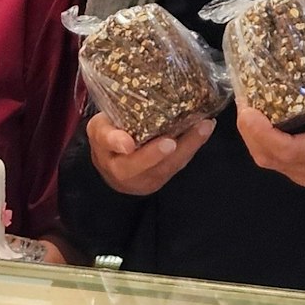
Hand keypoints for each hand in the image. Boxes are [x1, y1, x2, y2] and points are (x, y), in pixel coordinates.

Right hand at [87, 113, 213, 195]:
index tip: (127, 144)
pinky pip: (178, 163)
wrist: (115, 166)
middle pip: (140, 165)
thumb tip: (126, 141)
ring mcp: (146, 178)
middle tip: (172, 141)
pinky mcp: (163, 177)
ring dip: (187, 146)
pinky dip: (193, 146)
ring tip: (203, 127)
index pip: (107, 144)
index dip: (116, 143)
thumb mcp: (99, 128)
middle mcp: (123, 171)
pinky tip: (205, 129)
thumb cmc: (108, 139)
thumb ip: (108, 131)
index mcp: (104, 151)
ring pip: (166, 166)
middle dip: (156, 154)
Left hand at [237, 47, 304, 191]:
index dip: (261, 133)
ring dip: (251, 135)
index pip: (285, 150)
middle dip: (248, 130)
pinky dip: (261, 140)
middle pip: (266, 155)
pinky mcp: (300, 171)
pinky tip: (260, 119)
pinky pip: (273, 159)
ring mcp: (303, 173)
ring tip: (248, 105)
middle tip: (244, 100)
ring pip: (266, 159)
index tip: (248, 110)